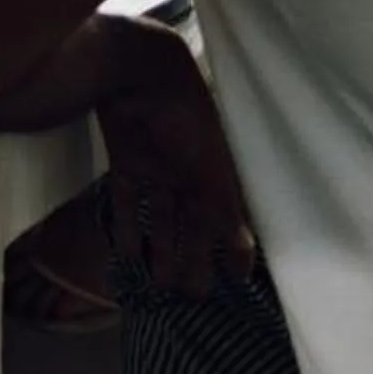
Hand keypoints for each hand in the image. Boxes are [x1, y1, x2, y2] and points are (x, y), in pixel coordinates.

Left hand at [95, 22, 254, 298]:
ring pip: (162, 218)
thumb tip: (247, 250)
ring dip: (161, 251)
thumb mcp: (214, 173)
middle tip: (193, 299)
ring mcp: (158, 165)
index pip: (231, 220)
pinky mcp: (126, 159)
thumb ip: (227, 212)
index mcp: (218, 173)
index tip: (240, 284)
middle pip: (194, 225)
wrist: (139, 74)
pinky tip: (125, 256)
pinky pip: (129, 201)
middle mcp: (190, 172)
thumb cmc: (187, 124)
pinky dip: (127, 227)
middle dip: (195, 260)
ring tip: (160, 286)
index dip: (236, 251)